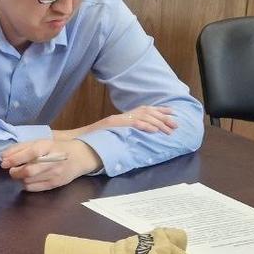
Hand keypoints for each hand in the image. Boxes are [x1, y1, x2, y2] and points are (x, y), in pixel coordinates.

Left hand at [0, 138, 101, 191]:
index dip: (15, 158)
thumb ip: (21, 148)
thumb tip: (3, 156)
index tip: (3, 162)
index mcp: (48, 146)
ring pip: (30, 181)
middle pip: (29, 170)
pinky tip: (28, 179)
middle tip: (11, 170)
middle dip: (15, 172)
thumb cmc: (56, 147)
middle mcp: (53, 161)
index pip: (31, 153)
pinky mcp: (56, 184)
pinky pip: (35, 188)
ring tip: (20, 173)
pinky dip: (26, 185)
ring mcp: (55, 174)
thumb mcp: (40, 142)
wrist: (80, 157)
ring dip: (20, 178)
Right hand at [58, 105, 176, 139]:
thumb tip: (139, 139)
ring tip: (169, 130)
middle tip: (176, 125)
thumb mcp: (111, 137)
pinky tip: (153, 130)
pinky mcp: (113, 125)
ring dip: (157, 123)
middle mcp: (120, 117)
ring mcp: (116, 121)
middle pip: (146, 112)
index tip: (172, 114)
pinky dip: (144, 126)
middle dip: (163, 118)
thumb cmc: (92, 143)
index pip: (143, 110)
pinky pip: (131, 123)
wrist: (77, 143)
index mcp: (121, 119)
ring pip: (142, 117)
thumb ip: (124, 135)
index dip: (159, 111)